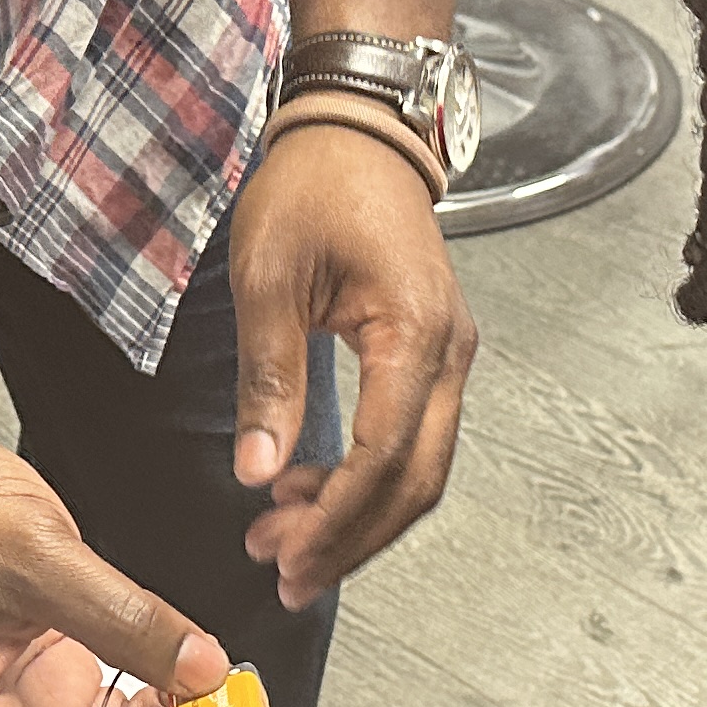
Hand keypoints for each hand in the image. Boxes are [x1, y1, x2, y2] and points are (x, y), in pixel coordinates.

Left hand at [226, 114, 476, 607]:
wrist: (357, 130)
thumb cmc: (314, 185)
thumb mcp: (268, 280)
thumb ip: (268, 381)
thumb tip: (257, 471)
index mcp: (414, 334)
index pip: (384, 457)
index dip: (336, 520)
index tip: (289, 560)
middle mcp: (448, 353)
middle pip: (415, 481)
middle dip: (351, 538)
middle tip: (287, 576)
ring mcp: (448, 356)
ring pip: (418, 469)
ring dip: (357, 516)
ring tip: (284, 541)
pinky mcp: (431, 356)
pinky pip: (411, 440)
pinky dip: (365, 479)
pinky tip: (309, 491)